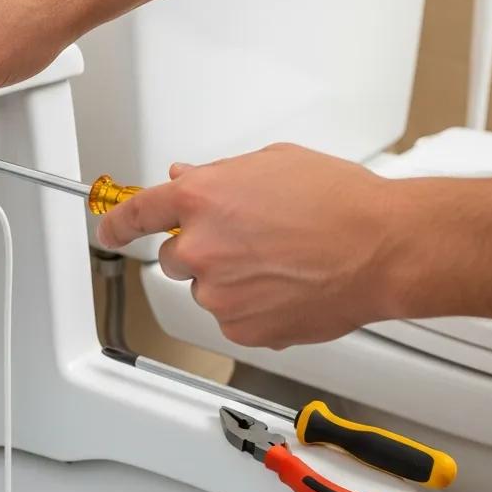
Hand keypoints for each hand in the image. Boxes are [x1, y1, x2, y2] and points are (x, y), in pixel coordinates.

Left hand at [96, 144, 404, 348]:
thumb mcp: (272, 163)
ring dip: (233, 280)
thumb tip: (186, 179)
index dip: (116, 224)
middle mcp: (201, 248)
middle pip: (177, 256)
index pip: (136, 214)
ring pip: (209, 290)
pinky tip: (289, 287)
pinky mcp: (240, 328)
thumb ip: (218, 175)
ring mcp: (219, 293)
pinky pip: (234, 318)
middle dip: (205, 250)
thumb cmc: (340, 202)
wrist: (383, 249)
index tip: (108, 230)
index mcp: (201, 199)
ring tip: (284, 263)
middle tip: (253, 241)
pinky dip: (254, 308)